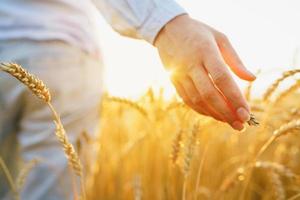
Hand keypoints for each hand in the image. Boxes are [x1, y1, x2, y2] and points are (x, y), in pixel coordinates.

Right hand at [154, 14, 255, 130]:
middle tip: (240, 124)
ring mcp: (180, 74)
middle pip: (209, 94)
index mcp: (205, 51)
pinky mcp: (174, 80)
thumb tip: (252, 79)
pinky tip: (214, 115)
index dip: (234, 98)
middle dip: (226, 112)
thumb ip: (235, 60)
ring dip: (214, 114)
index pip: (221, 79)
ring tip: (230, 122)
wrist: (167, 29)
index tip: (246, 112)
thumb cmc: (199, 32)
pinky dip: (201, 110)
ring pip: (197, 100)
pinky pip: (187, 100)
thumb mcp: (220, 38)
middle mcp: (191, 65)